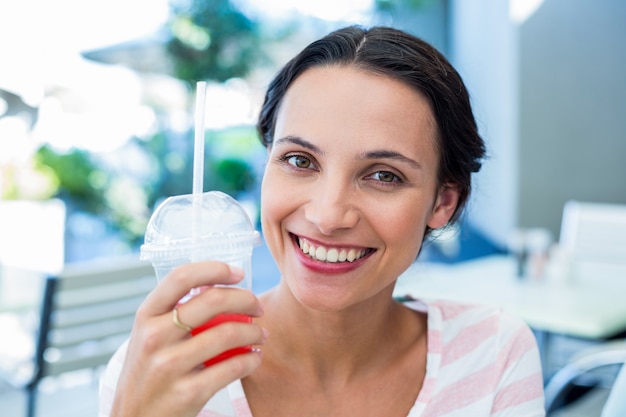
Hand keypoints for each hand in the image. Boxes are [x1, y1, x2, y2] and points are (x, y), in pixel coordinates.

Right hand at [110, 261, 266, 416]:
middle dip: (246, 299)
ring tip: (260, 335)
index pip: (181, 277)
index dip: (215, 269)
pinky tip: (255, 358)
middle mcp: (154, 337)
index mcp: (146, 316)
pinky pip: (233, 368)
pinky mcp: (188, 393)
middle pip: (213, 301)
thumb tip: (220, 288)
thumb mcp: (149, 337)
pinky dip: (251, 360)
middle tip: (258, 307)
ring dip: (255, 331)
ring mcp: (169, 366)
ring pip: (229, 333)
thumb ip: (174, 313)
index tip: (238, 273)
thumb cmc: (148, 373)